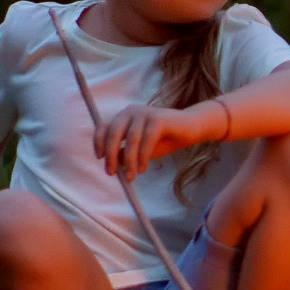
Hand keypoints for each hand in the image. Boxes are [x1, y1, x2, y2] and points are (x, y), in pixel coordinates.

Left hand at [95, 102, 220, 178]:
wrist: (191, 129)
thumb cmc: (165, 139)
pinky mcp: (158, 119)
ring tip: (131, 177)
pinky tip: (143, 169)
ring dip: (129, 161)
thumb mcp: (141, 149)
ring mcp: (145, 113)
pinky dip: (143, 157)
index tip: (100, 158)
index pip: (104, 126)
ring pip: (131, 140)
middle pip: (114, 133)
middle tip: (111, 173)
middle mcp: (132, 111)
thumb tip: (114, 164)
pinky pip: (147, 141)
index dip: (98, 141)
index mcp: (125, 116)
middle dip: (111, 155)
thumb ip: (127, 153)